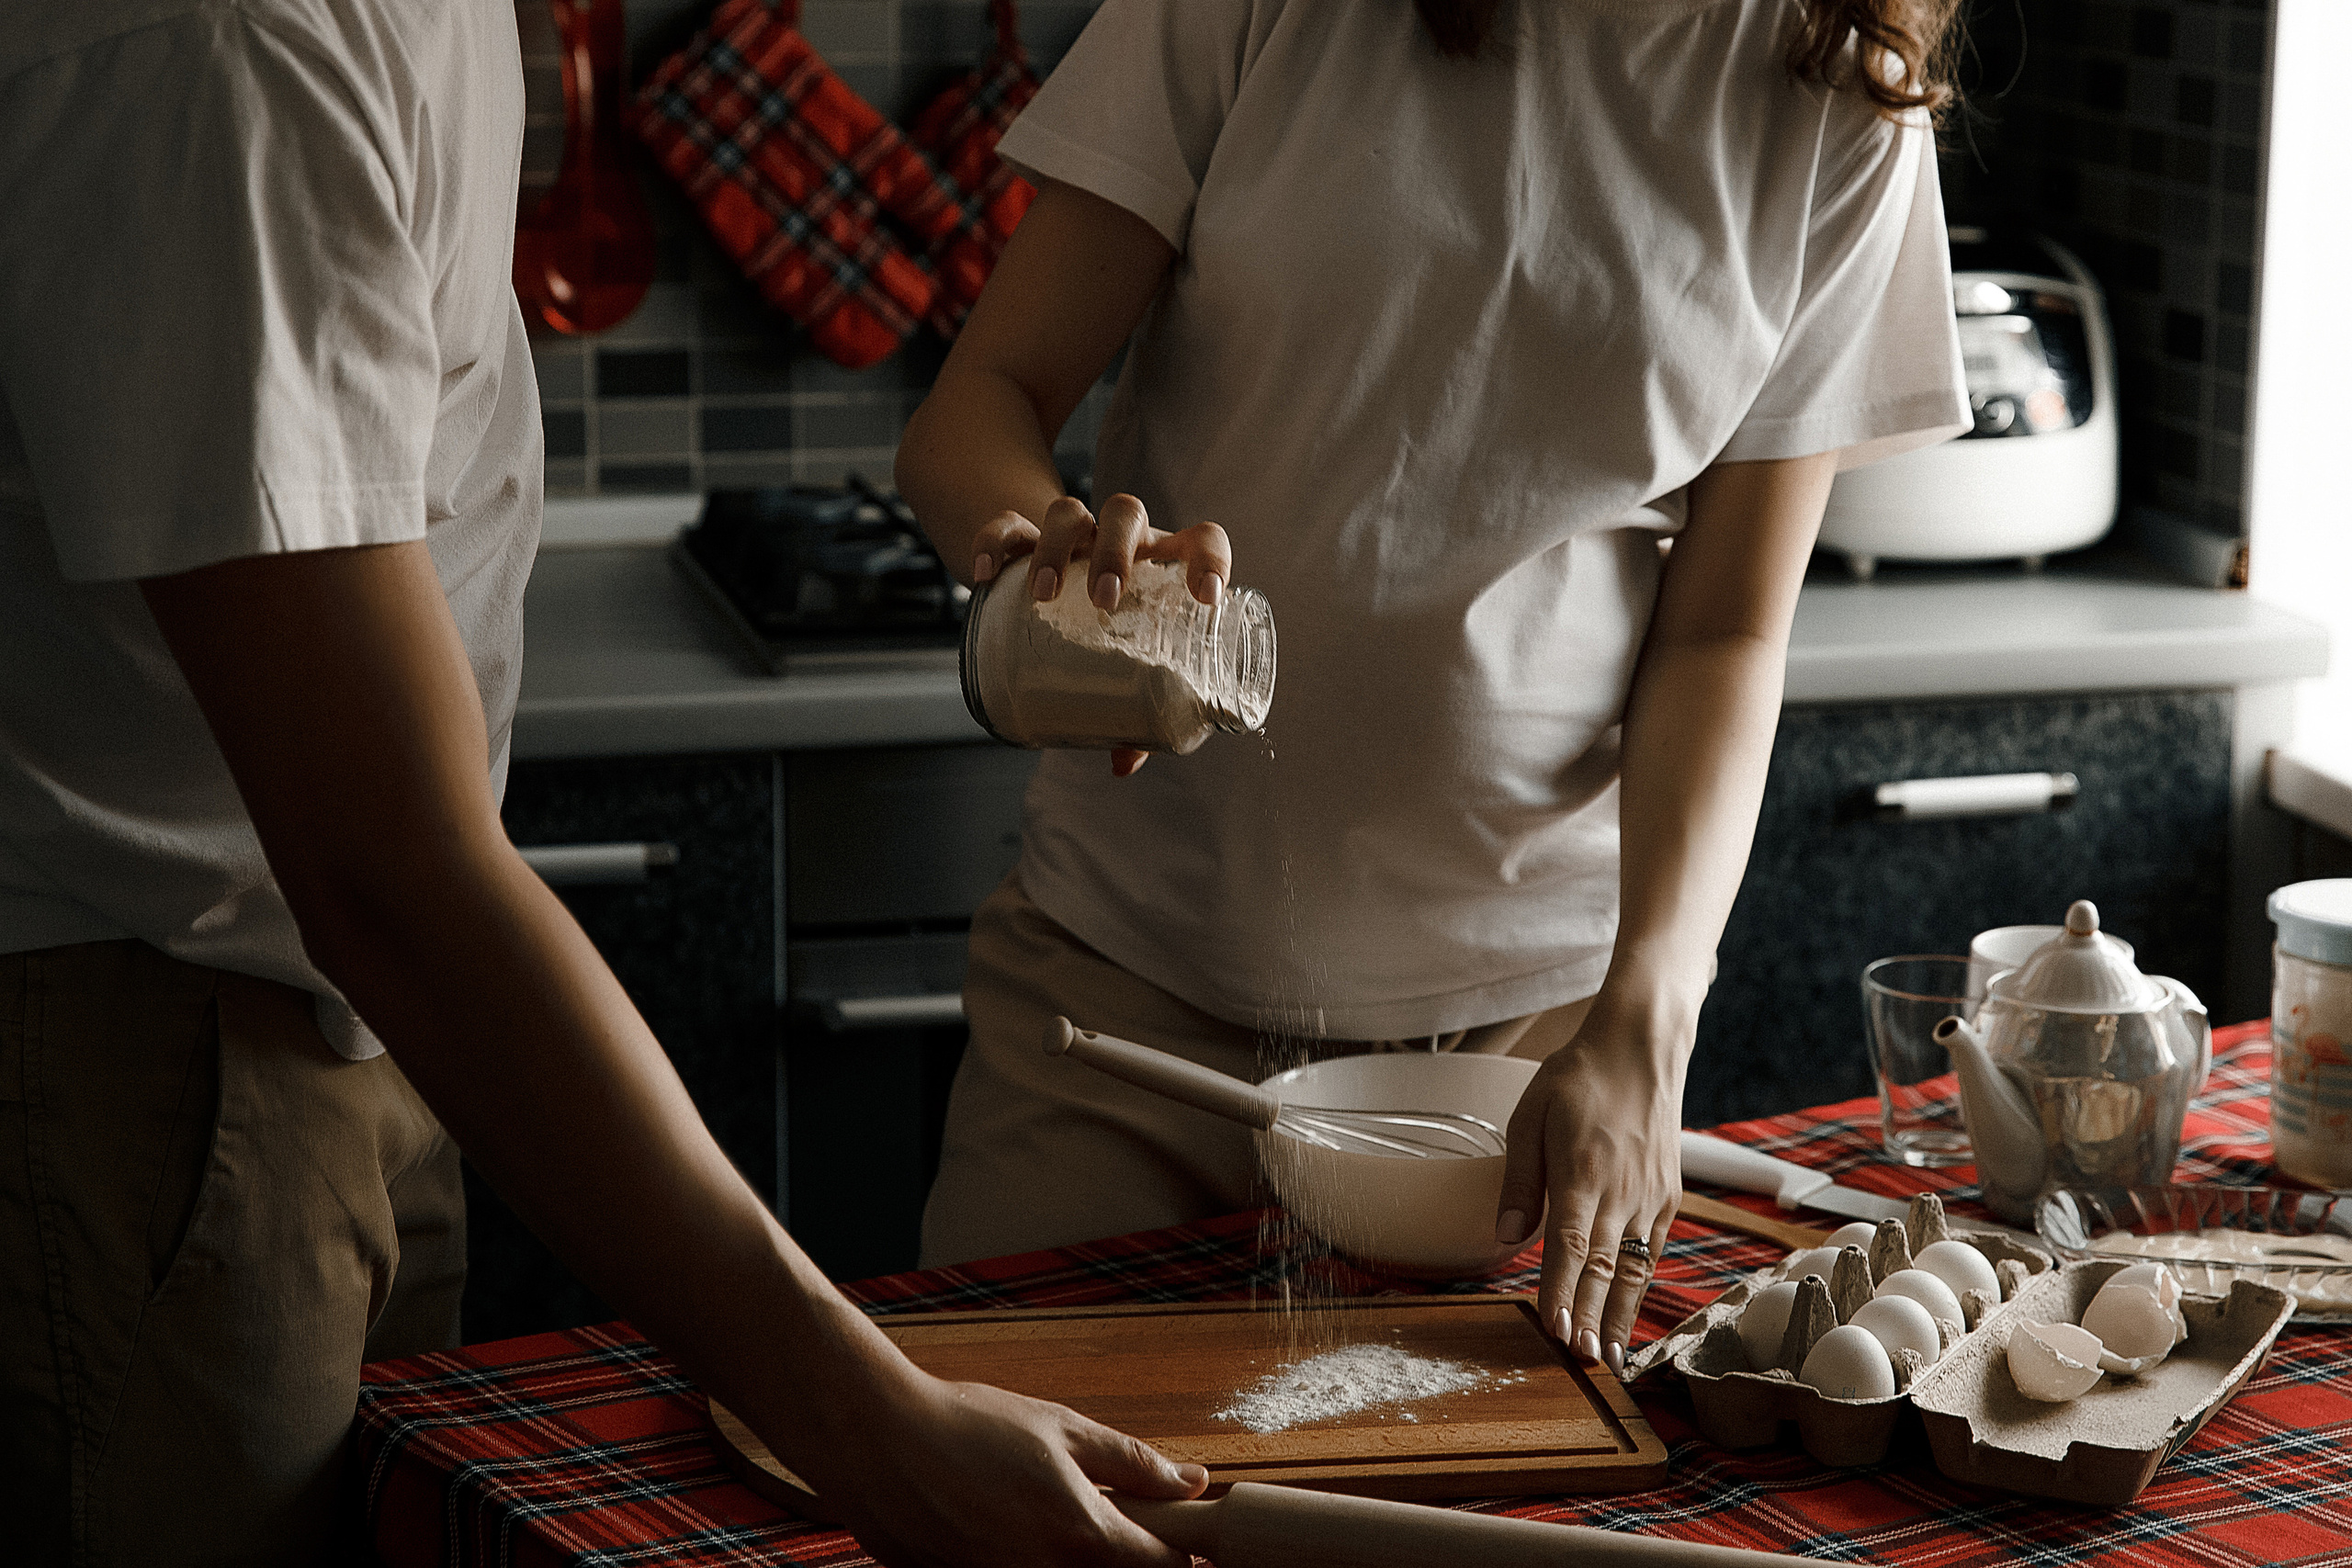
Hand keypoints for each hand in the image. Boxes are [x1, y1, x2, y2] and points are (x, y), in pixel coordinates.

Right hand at [778, 1365, 1206, 1567]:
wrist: (878, 1442)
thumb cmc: (967, 1425)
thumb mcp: (1061, 1428)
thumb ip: (1133, 1463)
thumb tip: (1191, 1481)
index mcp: (1080, 1533)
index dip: (1178, 1554)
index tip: (1176, 1539)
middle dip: (1120, 1557)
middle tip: (1099, 1522)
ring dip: (1070, 1558)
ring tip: (1038, 1517)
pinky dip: (1027, 1561)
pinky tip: (1004, 1528)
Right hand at [969, 492, 1231, 778]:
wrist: (1053, 587)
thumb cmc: (1110, 634)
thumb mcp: (1128, 667)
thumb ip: (1134, 712)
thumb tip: (1123, 763)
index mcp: (1164, 565)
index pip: (1201, 540)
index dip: (1210, 559)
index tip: (1206, 597)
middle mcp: (1122, 540)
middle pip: (1125, 514)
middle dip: (1115, 553)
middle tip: (1104, 601)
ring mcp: (1073, 535)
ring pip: (1068, 513)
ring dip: (1056, 547)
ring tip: (1043, 594)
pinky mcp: (1023, 538)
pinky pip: (1006, 527)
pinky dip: (993, 545)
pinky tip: (985, 578)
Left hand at [1492, 997, 1691, 1375]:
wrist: (1641, 1048)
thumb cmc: (1578, 1078)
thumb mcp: (1529, 1117)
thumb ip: (1519, 1181)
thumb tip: (1505, 1237)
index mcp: (1583, 1173)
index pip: (1570, 1248)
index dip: (1562, 1294)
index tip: (1554, 1333)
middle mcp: (1622, 1192)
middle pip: (1604, 1270)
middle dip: (1593, 1320)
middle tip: (1584, 1365)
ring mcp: (1650, 1197)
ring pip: (1633, 1269)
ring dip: (1620, 1316)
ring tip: (1610, 1358)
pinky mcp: (1668, 1196)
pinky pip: (1652, 1251)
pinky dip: (1641, 1287)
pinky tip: (1629, 1312)